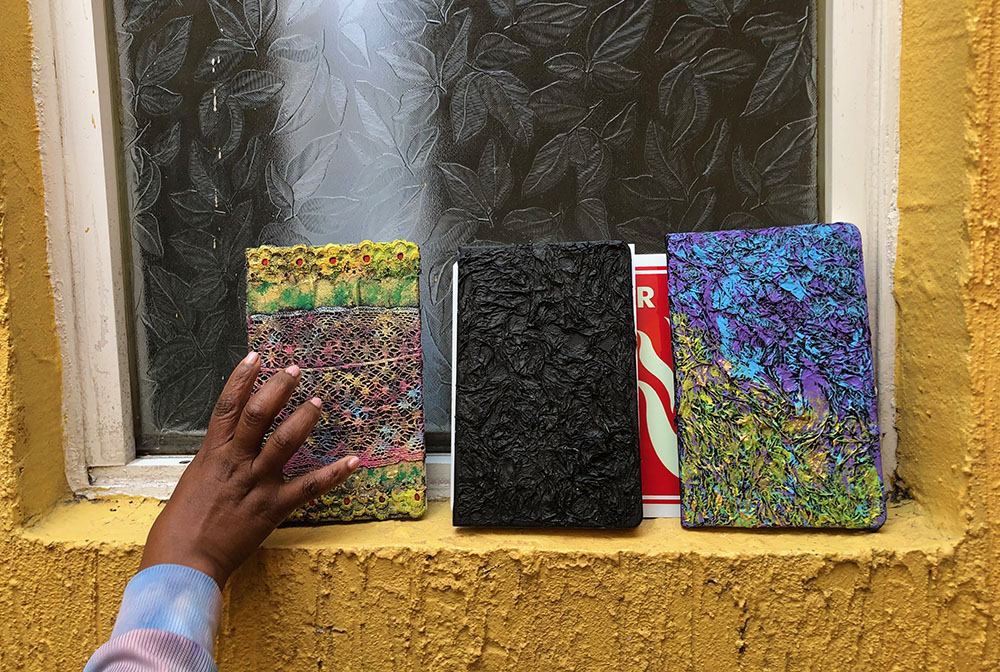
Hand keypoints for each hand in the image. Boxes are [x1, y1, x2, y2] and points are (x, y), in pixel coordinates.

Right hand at [139, 352, 359, 586]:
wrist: (182, 565)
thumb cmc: (178, 529)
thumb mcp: (192, 484)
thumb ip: (213, 463)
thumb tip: (225, 449)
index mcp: (212, 455)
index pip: (227, 406)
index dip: (241, 378)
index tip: (255, 357)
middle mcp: (235, 463)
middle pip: (258, 414)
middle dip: (277, 388)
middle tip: (294, 371)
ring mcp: (256, 484)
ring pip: (284, 442)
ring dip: (304, 418)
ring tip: (318, 402)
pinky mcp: (273, 508)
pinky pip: (309, 487)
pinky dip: (334, 473)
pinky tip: (354, 460)